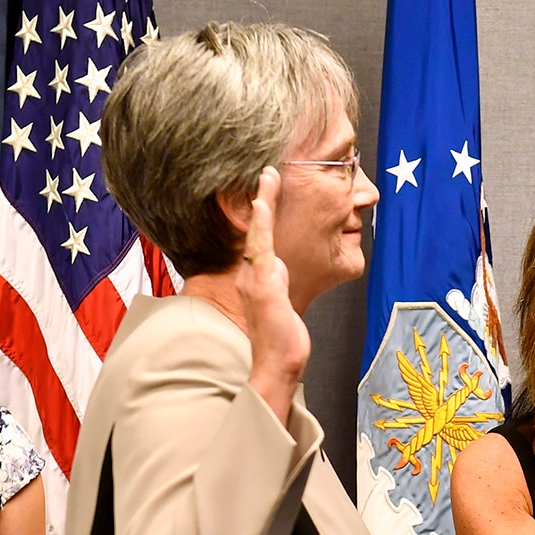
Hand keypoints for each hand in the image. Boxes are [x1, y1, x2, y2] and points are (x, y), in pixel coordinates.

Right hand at [237, 167, 309, 411]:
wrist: (277, 365)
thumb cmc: (282, 340)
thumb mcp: (280, 302)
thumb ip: (277, 281)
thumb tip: (279, 266)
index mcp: (256, 277)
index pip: (261, 238)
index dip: (264, 213)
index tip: (268, 189)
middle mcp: (251, 274)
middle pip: (257, 229)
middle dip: (263, 198)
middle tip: (269, 170)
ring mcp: (255, 279)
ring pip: (258, 234)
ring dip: (264, 204)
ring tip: (268, 176)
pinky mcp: (263, 286)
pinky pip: (261, 250)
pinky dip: (261, 227)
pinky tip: (263, 206)